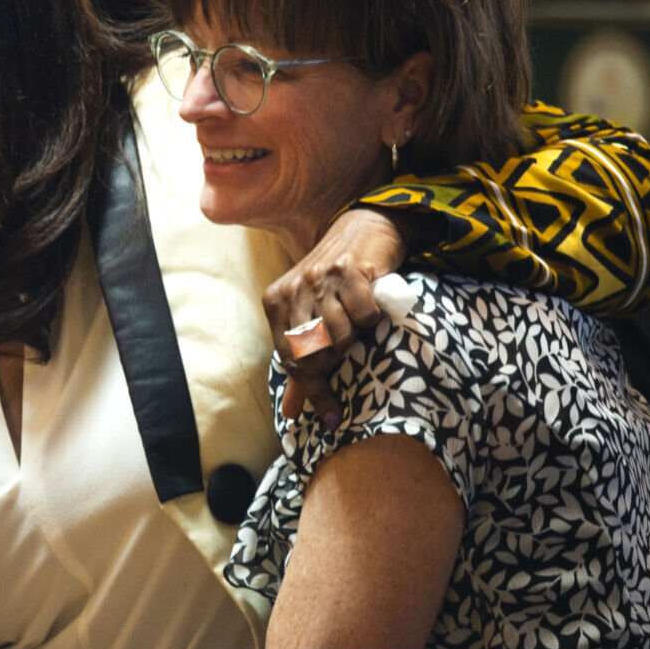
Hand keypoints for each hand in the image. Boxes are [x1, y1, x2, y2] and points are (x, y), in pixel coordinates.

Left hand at [264, 208, 407, 423]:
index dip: (313, 391)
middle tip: (349, 344)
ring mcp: (320, 277)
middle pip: (314, 353)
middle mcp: (293, 288)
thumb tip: (291, 412)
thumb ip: (300, 363)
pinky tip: (369, 301)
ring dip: (357, 335)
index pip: (289, 360)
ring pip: (341, 336)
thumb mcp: (310, 318)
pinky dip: (373, 316)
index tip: (333, 418)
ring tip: (356, 319)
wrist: (364, 229)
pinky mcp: (349, 269)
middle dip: (337, 359)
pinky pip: (365, 316)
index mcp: (276, 301)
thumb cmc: (335, 283)